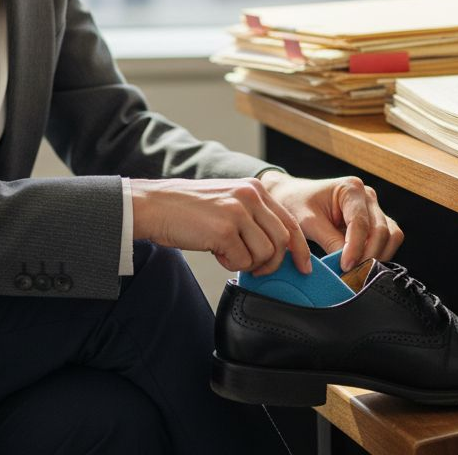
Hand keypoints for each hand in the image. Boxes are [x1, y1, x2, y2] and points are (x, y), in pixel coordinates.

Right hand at [130, 178, 312, 275]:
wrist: (154, 206)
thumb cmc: (187, 209)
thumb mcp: (228, 201)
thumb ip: (253, 217)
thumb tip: (275, 248)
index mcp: (254, 188)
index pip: (290, 222)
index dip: (299, 249)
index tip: (304, 267)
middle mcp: (250, 196)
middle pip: (282, 240)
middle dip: (273, 262)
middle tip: (256, 269)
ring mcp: (237, 212)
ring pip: (265, 253)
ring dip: (249, 263)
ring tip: (228, 254)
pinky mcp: (224, 230)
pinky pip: (241, 261)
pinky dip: (229, 264)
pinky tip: (215, 253)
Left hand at [259, 171, 402, 270]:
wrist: (293, 197)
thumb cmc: (297, 204)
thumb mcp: (307, 222)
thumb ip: (329, 241)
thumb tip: (347, 264)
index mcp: (351, 188)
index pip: (361, 223)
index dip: (355, 248)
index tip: (345, 267)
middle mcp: (368, 196)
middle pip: (381, 230)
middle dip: (368, 255)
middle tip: (352, 273)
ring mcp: (374, 208)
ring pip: (391, 236)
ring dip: (378, 256)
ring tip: (358, 270)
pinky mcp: (376, 221)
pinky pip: (389, 239)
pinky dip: (381, 253)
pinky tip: (363, 263)